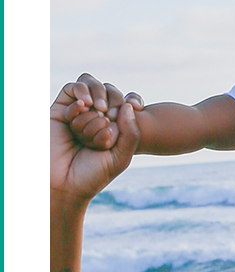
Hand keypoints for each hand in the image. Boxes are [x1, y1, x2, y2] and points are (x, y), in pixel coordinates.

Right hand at [49, 78, 141, 204]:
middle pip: (110, 92)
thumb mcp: (121, 157)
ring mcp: (78, 114)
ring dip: (98, 99)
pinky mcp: (59, 111)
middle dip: (113, 103)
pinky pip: (71, 90)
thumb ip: (131, 133)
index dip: (133, 100)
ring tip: (99, 113)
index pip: (127, 102)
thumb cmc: (93, 175)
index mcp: (115, 129)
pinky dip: (80, 94)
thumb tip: (128, 105)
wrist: (63, 184)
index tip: (138, 106)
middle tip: (109, 118)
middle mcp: (97, 119)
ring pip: (91, 88)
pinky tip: (83, 107)